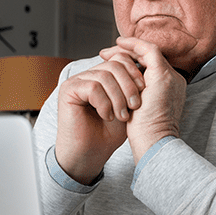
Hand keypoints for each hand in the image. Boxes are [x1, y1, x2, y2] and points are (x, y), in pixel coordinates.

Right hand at [54, 49, 144, 183]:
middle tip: (135, 106)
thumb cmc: (109, 134)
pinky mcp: (68, 90)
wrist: (91, 155)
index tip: (144, 91)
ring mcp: (77, 81)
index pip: (121, 59)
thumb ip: (134, 87)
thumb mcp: (128, 106)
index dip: (135, 72)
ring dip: (118, 97)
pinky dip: (105, 103)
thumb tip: (147, 66)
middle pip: (115, 64)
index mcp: (102, 75)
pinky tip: (107, 116)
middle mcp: (88, 75)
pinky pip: (93, 87)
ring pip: (105, 75)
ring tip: (122, 116)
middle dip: (130, 85)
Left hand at [100, 37, 185, 163]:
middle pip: (149, 57)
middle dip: (127, 53)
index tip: (112, 62)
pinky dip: (133, 45)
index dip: (132, 62)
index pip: (150, 68)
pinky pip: (148, 50)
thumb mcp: (140, 109)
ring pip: (148, 51)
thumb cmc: (145, 133)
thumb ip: (137, 96)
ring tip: (108, 51)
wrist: (154, 141)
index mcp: (170, 89)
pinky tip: (118, 45)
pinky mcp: (162, 74)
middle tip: (107, 53)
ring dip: (127, 49)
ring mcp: (170, 76)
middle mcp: (174, 79)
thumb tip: (122, 90)